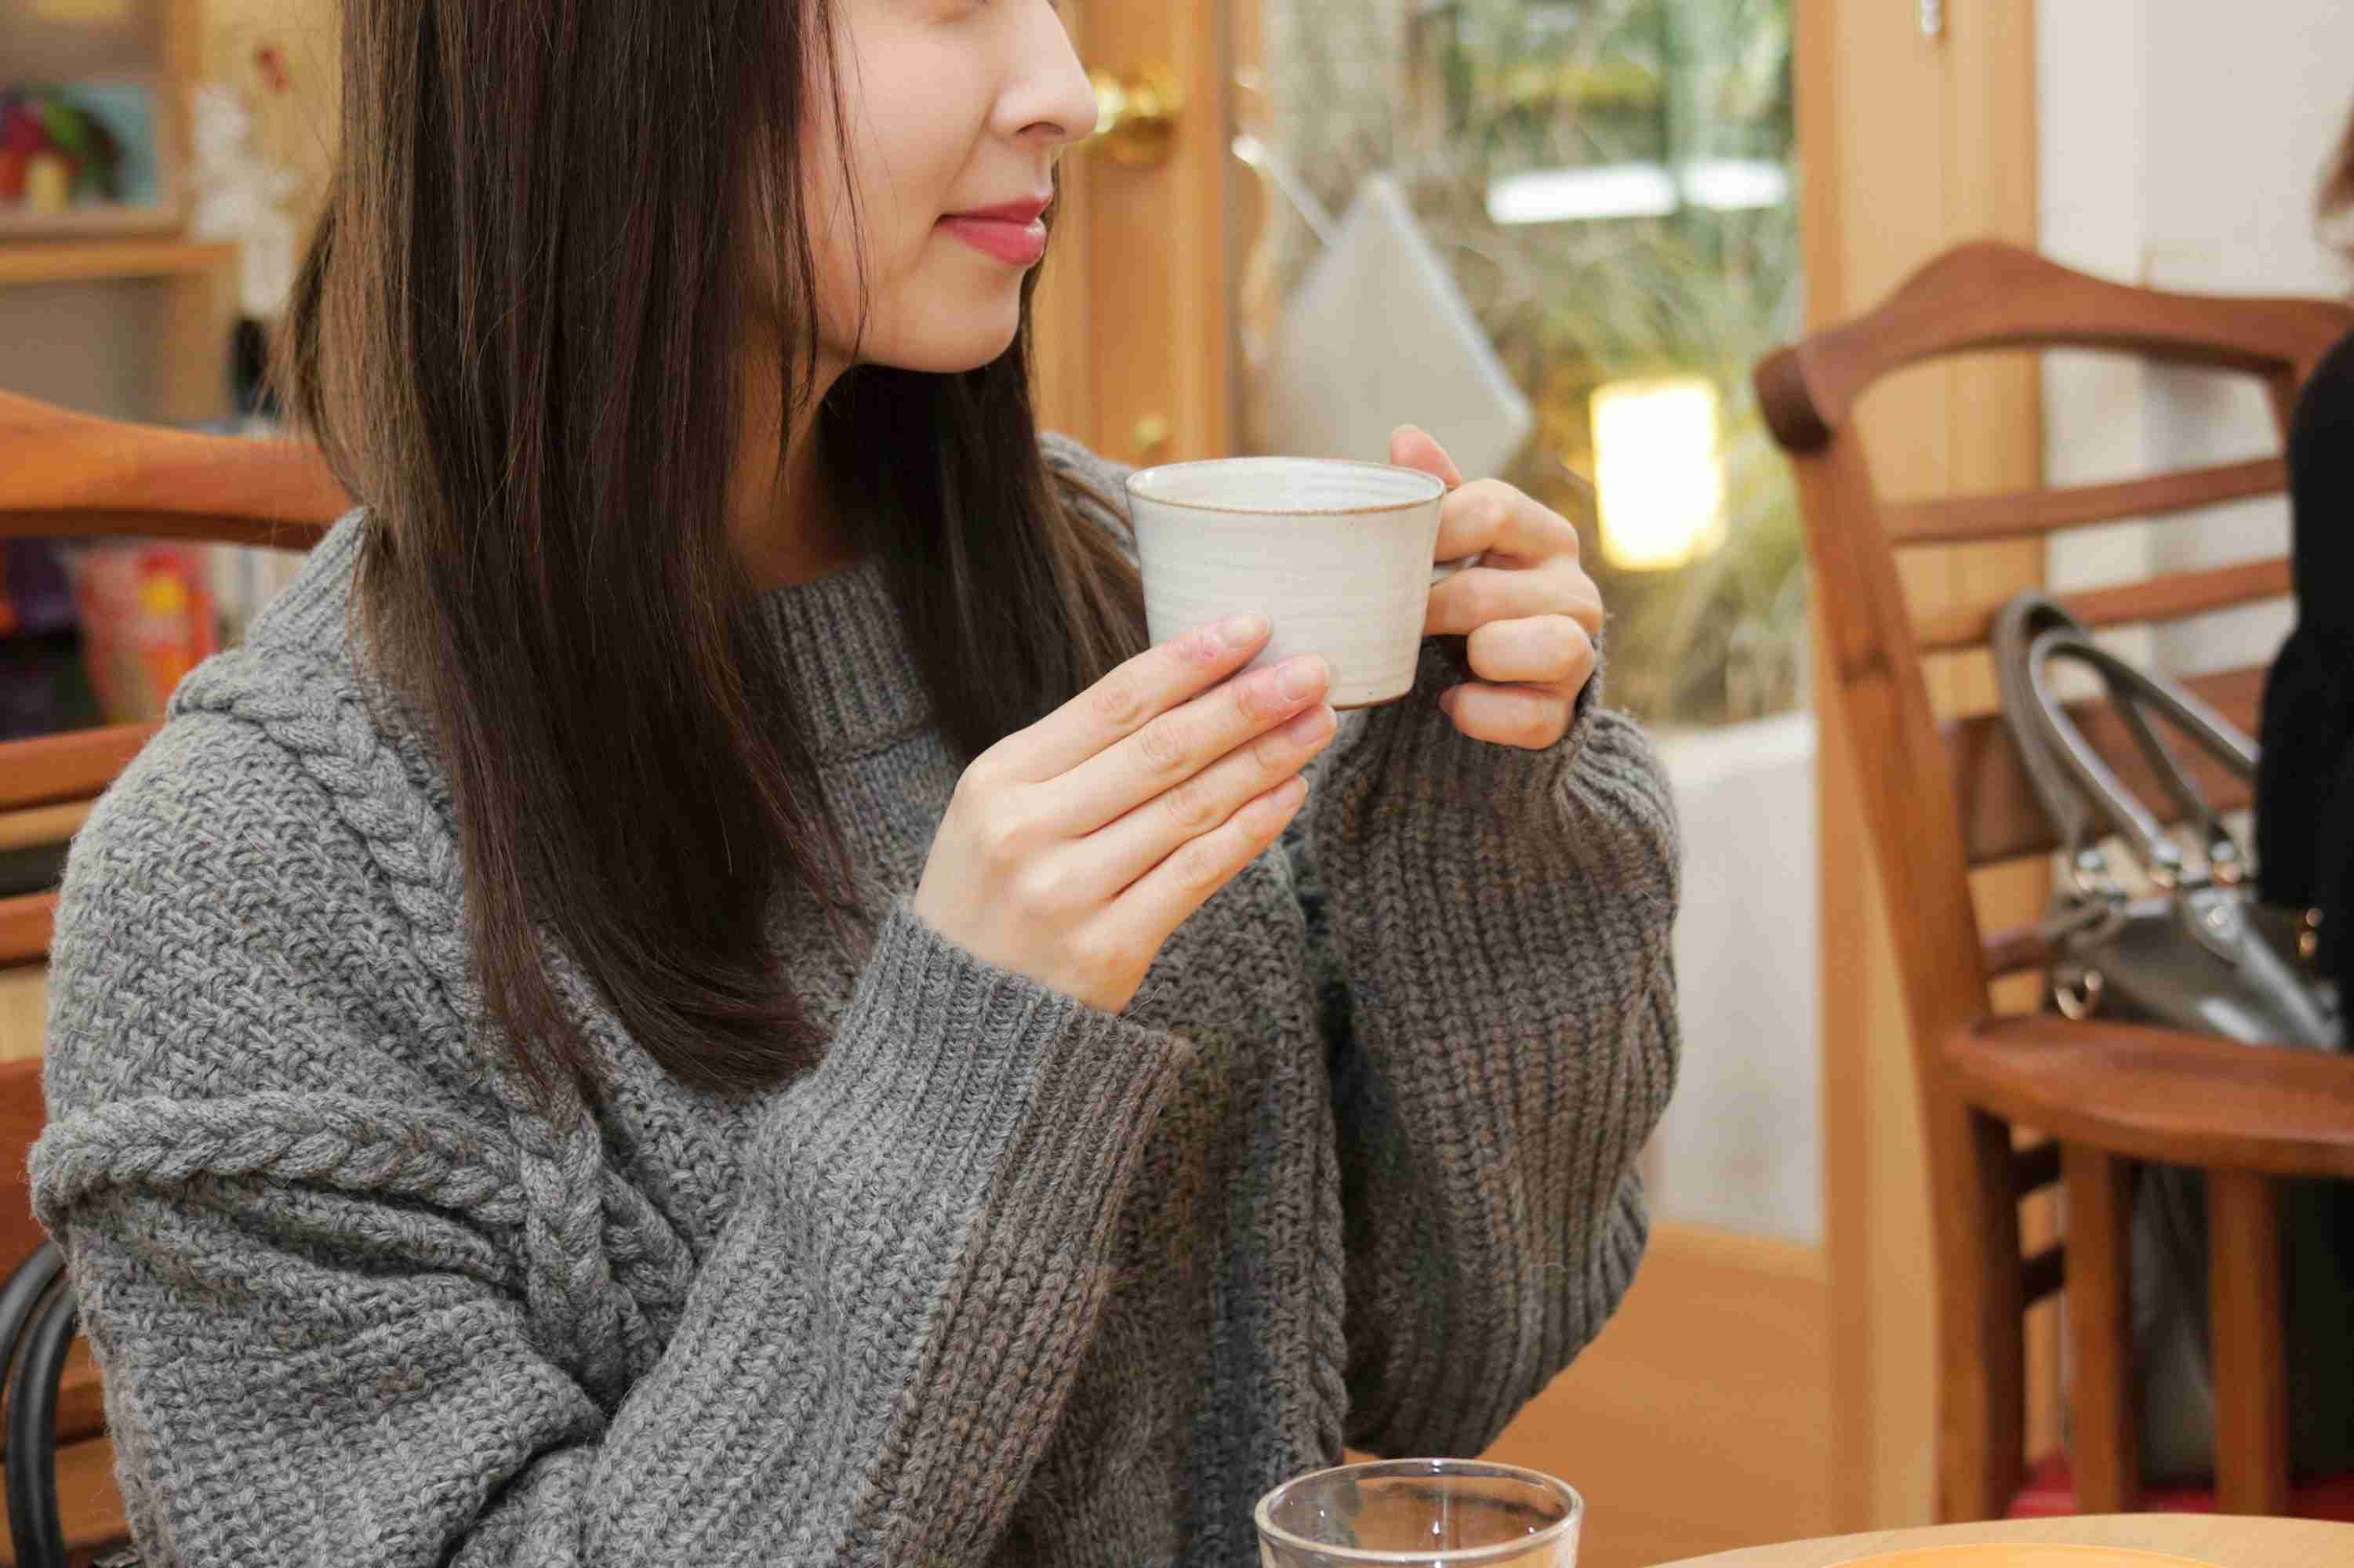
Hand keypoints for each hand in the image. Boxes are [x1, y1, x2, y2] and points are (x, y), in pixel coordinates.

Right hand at [914, 620, 1337, 1013]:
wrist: (960, 1028)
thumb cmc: (992, 899)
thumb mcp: (999, 812)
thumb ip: (1077, 758)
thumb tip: (1194, 690)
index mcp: (998, 778)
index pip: (1113, 702)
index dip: (1191, 661)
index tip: (1253, 627)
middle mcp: (1029, 830)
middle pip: (1162, 749)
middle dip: (1247, 703)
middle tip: (1314, 669)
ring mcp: (1068, 892)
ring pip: (1190, 808)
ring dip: (1265, 760)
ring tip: (1316, 724)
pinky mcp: (1107, 950)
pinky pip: (1196, 875)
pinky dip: (1249, 831)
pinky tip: (1290, 796)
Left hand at [1393, 425, 1604, 750]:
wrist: (1510, 682)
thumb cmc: (1474, 594)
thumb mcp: (1459, 541)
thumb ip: (1438, 494)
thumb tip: (1405, 438)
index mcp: (1545, 535)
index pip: (1490, 508)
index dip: (1431, 531)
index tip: (1385, 553)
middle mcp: (1574, 589)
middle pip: (1482, 592)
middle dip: (1426, 612)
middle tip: (1391, 620)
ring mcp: (1578, 652)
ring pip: (1522, 649)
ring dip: (1470, 656)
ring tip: (1442, 657)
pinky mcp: (1565, 712)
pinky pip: (1522, 716)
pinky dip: (1478, 712)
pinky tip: (1455, 701)